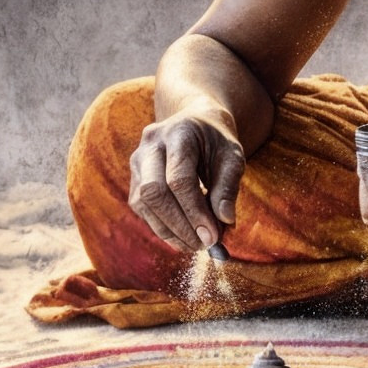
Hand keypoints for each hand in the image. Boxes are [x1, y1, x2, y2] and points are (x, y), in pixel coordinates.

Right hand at [128, 106, 245, 250]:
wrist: (197, 123)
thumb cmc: (217, 141)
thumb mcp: (233, 156)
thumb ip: (228, 186)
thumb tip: (225, 221)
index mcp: (179, 132)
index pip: (179, 179)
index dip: (195, 211)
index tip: (213, 236)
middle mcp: (151, 144)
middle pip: (153, 192)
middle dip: (179, 224)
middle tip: (204, 244)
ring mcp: (137, 160)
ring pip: (142, 203)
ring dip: (169, 231)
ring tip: (196, 245)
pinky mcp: (134, 177)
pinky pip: (141, 208)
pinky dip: (162, 227)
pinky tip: (183, 237)